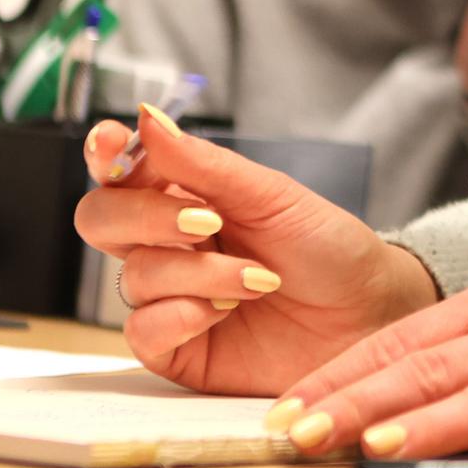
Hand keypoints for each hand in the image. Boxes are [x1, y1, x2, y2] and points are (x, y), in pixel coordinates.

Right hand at [72, 105, 437, 396]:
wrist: (367, 313)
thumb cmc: (326, 247)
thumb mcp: (271, 195)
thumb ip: (203, 164)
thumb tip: (145, 118)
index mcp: (186, 196)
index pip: (121, 171)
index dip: (104, 154)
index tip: (109, 144)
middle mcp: (168, 245)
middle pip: (101, 219)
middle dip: (146, 216)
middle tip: (207, 222)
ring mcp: (169, 297)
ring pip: (134, 275)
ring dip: (197, 274)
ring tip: (258, 279)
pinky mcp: (177, 348)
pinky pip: (141, 331)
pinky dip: (181, 316)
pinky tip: (224, 312)